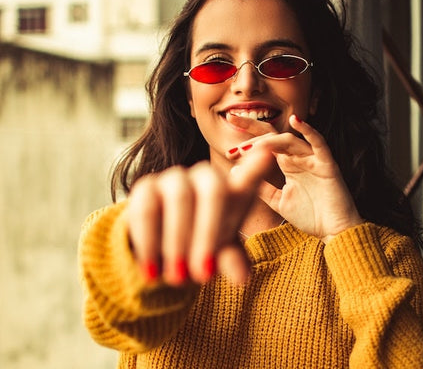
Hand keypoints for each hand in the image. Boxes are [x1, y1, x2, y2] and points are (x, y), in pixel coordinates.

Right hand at [126, 148, 274, 285]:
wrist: (159, 254)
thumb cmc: (200, 248)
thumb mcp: (219, 257)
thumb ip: (231, 260)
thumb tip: (242, 277)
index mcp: (231, 190)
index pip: (249, 175)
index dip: (257, 164)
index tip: (268, 153)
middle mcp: (205, 177)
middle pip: (213, 190)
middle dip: (208, 233)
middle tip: (204, 275)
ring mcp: (175, 178)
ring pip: (179, 196)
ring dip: (178, 240)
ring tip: (178, 278)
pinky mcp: (145, 187)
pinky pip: (146, 209)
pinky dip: (150, 242)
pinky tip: (153, 271)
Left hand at [226, 114, 363, 241]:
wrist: (334, 233)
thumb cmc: (310, 216)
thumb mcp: (278, 201)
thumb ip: (261, 187)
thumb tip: (236, 174)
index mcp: (287, 163)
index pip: (265, 144)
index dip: (247, 138)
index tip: (227, 140)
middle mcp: (298, 157)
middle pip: (273, 135)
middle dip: (251, 128)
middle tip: (232, 123)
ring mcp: (313, 159)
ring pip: (288, 140)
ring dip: (267, 141)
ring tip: (247, 148)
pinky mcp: (327, 164)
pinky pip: (319, 143)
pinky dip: (309, 131)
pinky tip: (296, 121)